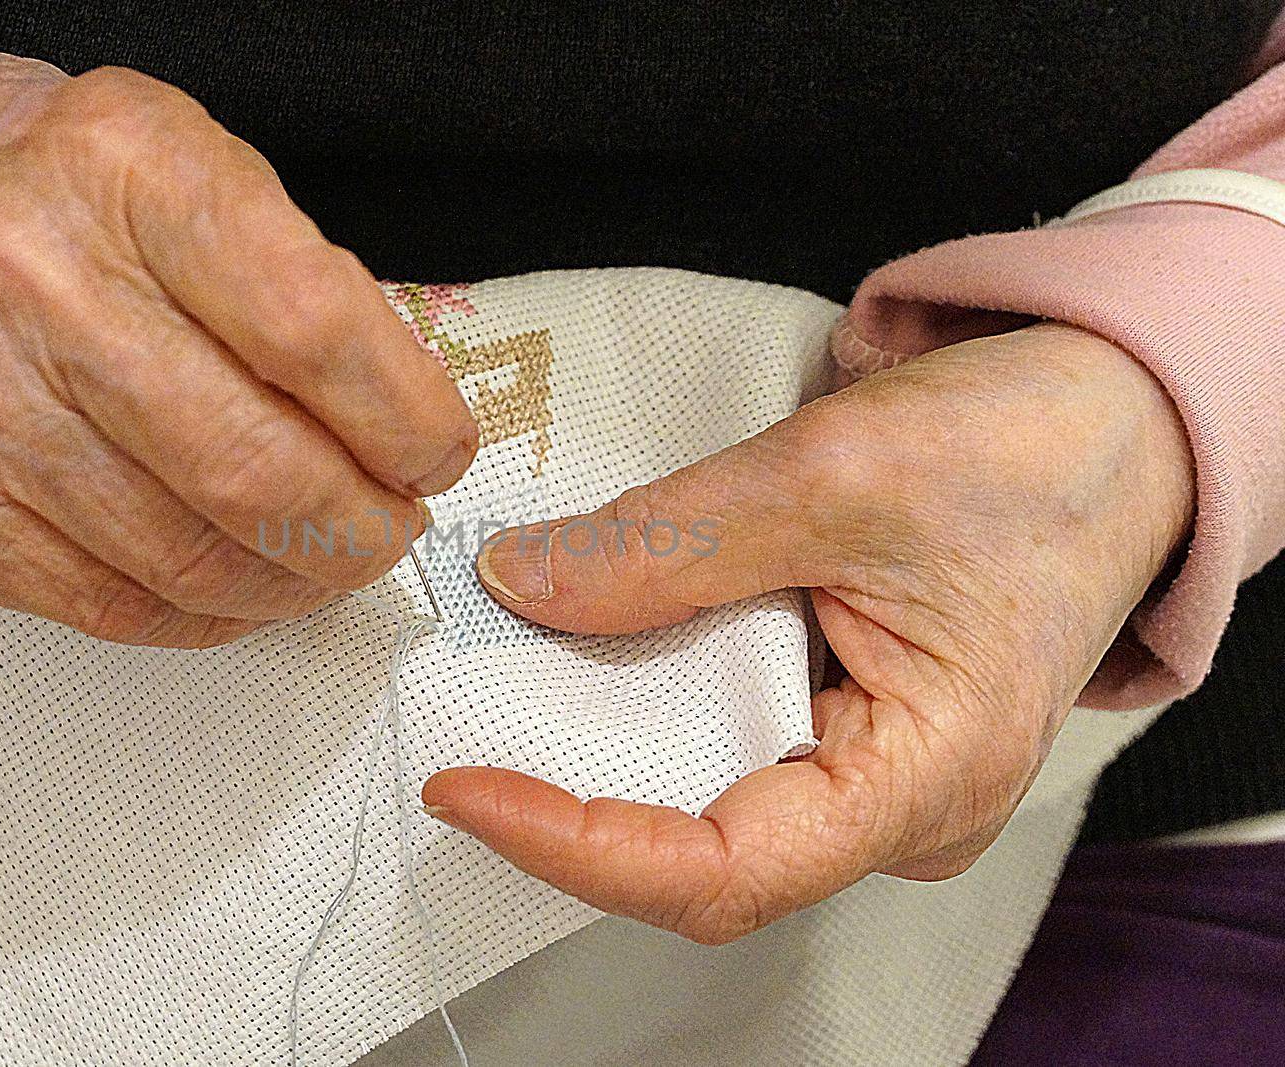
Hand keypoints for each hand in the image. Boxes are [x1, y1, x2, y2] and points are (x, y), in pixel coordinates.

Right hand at [0, 44, 475, 645]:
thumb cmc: (39, 188)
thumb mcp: (181, 163)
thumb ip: (296, 281)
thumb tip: (401, 425)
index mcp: (126, 173)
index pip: (314, 332)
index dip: (405, 421)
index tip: (434, 453)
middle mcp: (33, 285)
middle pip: (257, 471)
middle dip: (361, 531)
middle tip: (388, 530)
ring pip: (190, 563)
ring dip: (293, 585)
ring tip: (322, 560)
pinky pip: (110, 608)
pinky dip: (206, 617)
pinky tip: (238, 588)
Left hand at [423, 323, 1192, 943]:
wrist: (1115, 424)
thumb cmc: (1030, 452)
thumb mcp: (836, 475)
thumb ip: (672, 541)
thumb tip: (521, 583)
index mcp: (929, 776)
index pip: (724, 872)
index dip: (578, 846)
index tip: (468, 788)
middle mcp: (900, 806)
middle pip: (701, 855)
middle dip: (574, 803)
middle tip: (462, 732)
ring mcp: (873, 771)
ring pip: (704, 800)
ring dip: (600, 749)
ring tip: (506, 687)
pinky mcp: (846, 723)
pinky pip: (725, 741)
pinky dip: (644, 702)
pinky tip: (587, 655)